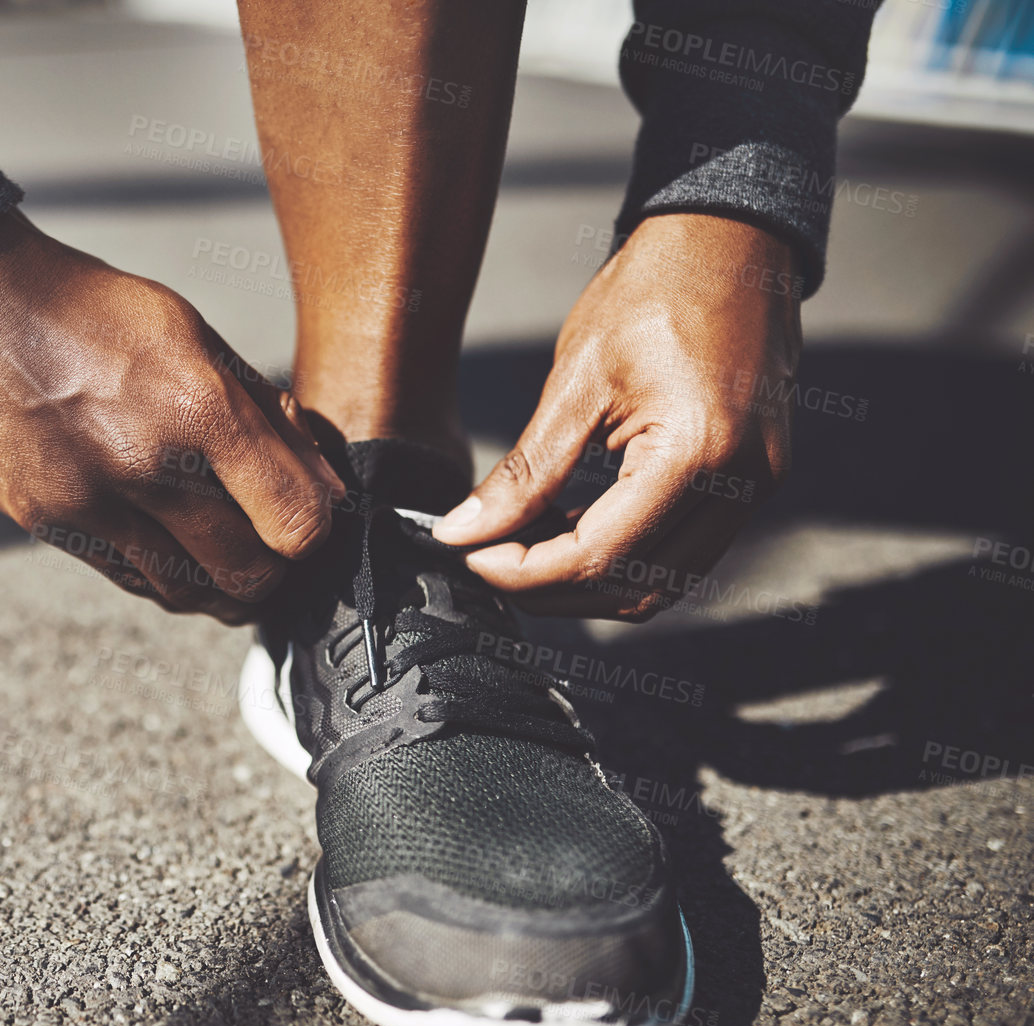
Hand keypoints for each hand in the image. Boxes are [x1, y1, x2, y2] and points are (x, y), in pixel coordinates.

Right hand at [0, 210, 343, 622]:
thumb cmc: (84, 310)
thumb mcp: (187, 332)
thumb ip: (257, 407)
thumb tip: (319, 475)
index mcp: (198, 404)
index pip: (296, 519)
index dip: (315, 532)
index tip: (309, 522)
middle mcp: (147, 462)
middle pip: (246, 573)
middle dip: (271, 575)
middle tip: (271, 557)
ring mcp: (90, 499)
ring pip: (184, 592)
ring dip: (216, 590)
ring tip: (224, 565)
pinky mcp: (45, 521)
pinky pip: (124, 578)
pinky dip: (159, 580)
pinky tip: (167, 555)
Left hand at [432, 214, 799, 619]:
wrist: (731, 240)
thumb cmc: (655, 291)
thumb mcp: (575, 379)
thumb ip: (524, 471)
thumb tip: (463, 531)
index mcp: (696, 453)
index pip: (598, 556)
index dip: (524, 572)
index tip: (470, 556)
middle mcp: (742, 483)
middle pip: (635, 588)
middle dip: (553, 589)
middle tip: (489, 558)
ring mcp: (758, 486)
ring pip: (664, 584)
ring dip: (590, 582)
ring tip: (525, 547)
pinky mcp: (754, 481)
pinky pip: (685, 552)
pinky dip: (625, 556)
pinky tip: (571, 528)